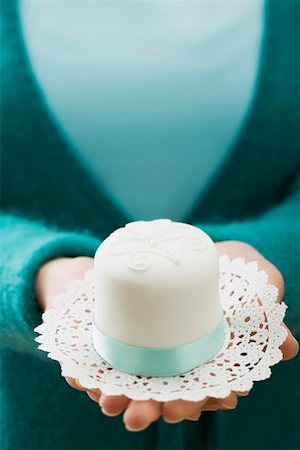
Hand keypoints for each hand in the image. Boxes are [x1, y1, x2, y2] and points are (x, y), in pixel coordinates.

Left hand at [35, 243, 297, 430]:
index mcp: (205, 353)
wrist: (166, 239)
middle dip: (165, 406)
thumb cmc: (219, 263)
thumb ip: (267, 307)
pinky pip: (97, 361)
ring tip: (116, 403)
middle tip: (162, 411)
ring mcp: (141, 349)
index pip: (209, 385)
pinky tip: (84, 380)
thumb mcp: (253, 276)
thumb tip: (290, 346)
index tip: (211, 399)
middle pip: (168, 391)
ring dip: (125, 398)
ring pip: (132, 384)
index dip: (211, 397)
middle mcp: (174, 358)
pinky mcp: (111, 336)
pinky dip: (89, 374)